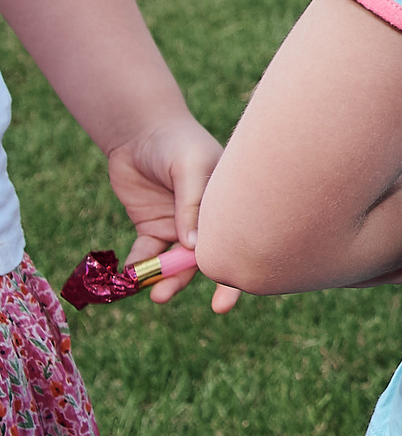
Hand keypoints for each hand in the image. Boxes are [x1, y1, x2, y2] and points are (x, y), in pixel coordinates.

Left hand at [104, 114, 240, 311]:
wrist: (141, 132)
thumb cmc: (178, 144)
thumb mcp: (190, 168)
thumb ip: (192, 205)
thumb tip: (192, 248)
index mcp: (229, 208)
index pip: (239, 243)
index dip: (235, 275)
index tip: (224, 303)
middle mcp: (207, 222)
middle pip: (207, 260)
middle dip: (195, 282)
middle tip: (182, 300)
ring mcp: (179, 228)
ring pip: (173, 262)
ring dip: (163, 278)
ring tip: (153, 293)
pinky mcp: (152, 228)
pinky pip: (146, 254)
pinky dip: (137, 266)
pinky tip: (128, 273)